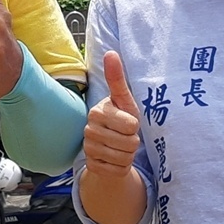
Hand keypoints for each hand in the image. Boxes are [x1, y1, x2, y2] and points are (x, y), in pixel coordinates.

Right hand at [83, 51, 141, 178]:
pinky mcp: (92, 167)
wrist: (108, 146)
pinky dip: (121, 167)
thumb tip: (111, 53)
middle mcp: (89, 130)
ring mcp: (88, 150)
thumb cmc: (120, 118)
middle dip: (133, 142)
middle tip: (125, 136)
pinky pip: (118, 171)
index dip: (134, 125)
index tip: (127, 121)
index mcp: (97, 112)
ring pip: (124, 158)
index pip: (130, 125)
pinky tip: (114, 159)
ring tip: (120, 147)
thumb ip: (117, 78)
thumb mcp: (123, 99)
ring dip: (128, 155)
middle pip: (129, 143)